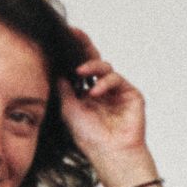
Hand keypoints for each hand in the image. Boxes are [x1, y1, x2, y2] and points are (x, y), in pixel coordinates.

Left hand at [60, 29, 148, 174]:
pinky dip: (105, 82)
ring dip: (92, 66)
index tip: (62, 38)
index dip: (73, 54)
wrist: (110, 153)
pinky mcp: (130, 94)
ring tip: (80, 72)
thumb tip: (56, 68)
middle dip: (84, 46)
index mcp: (85, 93)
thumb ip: (64, 87)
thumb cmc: (89, 137)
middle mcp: (101, 90)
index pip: (79, 69)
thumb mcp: (68, 108)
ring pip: (105, 67)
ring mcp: (117, 91)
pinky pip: (117, 78)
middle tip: (75, 33)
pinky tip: (95, 92)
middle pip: (94, 61)